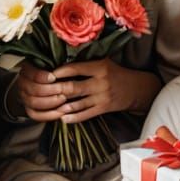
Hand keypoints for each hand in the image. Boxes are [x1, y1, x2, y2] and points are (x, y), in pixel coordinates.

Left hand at [9, 59, 159, 122]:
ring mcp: (103, 97)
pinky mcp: (104, 108)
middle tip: (43, 92)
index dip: (60, 72)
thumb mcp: (103, 62)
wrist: (137, 88)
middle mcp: (101, 82)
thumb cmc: (116, 73)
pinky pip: (86, 114)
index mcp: (99, 67)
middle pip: (74, 87)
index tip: (48, 74)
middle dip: (58, 90)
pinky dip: (74, 117)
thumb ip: (86, 63)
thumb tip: (61, 62)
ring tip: (48, 106)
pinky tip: (63, 118)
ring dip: (62, 106)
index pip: (76, 69)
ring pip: (78, 103)